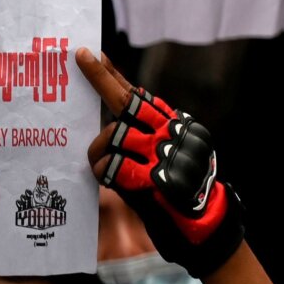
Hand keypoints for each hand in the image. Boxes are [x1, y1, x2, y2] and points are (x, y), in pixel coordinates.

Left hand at [78, 48, 245, 277]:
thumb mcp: (168, 157)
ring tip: (102, 165)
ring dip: (99, 152)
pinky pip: (112, 166)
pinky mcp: (154, 178)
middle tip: (80, 59)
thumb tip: (112, 116)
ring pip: (113, 136)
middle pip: (128, 103)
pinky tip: (109, 180)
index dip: (115, 76)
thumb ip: (146, 136)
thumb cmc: (177, 194)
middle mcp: (174, 134)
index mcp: (179, 126)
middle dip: (101, 80)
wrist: (203, 228)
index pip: (142, 96)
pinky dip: (104, 173)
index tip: (94, 55)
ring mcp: (165, 154)